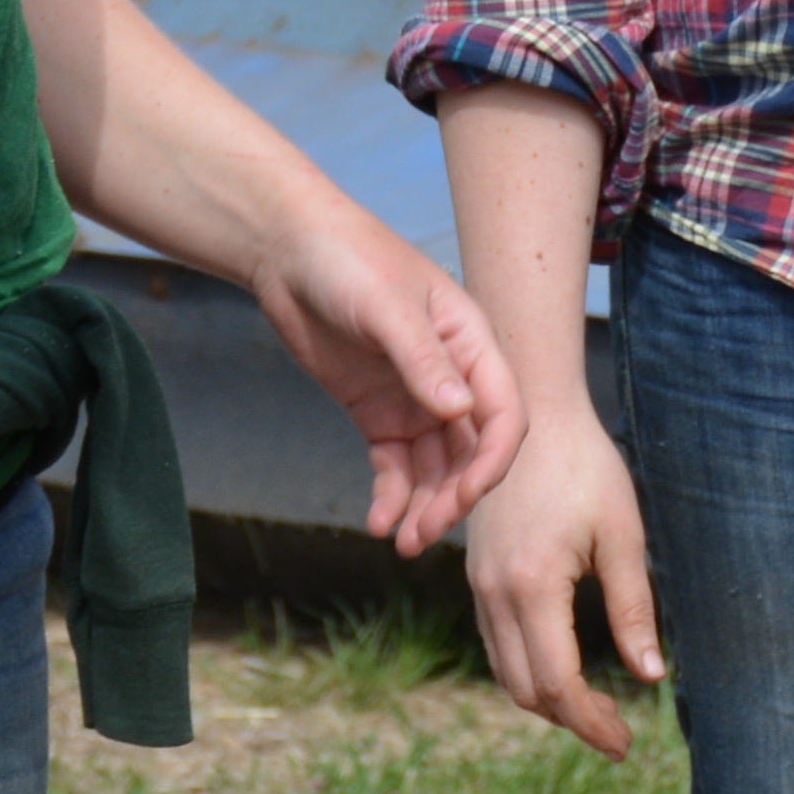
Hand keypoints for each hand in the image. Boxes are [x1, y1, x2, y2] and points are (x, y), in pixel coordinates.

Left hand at [242, 203, 521, 555]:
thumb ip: (424, 360)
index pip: (504, 413)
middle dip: (455, 496)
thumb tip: (462, 413)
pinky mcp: (378, 413)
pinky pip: (395, 465)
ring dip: (426, 505)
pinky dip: (391, 496)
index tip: (468, 497)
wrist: (289, 251)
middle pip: (472, 451)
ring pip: (435, 467)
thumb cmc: (348, 260)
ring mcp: (414, 398)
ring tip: (403, 542)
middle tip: (425, 533)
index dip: (493, 460)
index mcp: (473, 343)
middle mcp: (453, 376)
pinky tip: (379, 523)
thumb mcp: (386, 308)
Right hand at [460, 406, 664, 756]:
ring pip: (506, 671)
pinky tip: (566, 666)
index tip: (626, 742)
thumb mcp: (622, 535)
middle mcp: (494, 593)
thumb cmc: (586, 466)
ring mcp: (479, 584)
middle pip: (526, 690)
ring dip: (548, 699)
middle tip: (618, 733)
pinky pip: (498, 641)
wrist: (527, 411)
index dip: (591, 722)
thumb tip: (651, 677)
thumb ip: (634, 609)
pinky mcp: (477, 573)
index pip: (557, 684)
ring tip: (597, 708)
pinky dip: (529, 668)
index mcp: (532, 586)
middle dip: (572, 720)